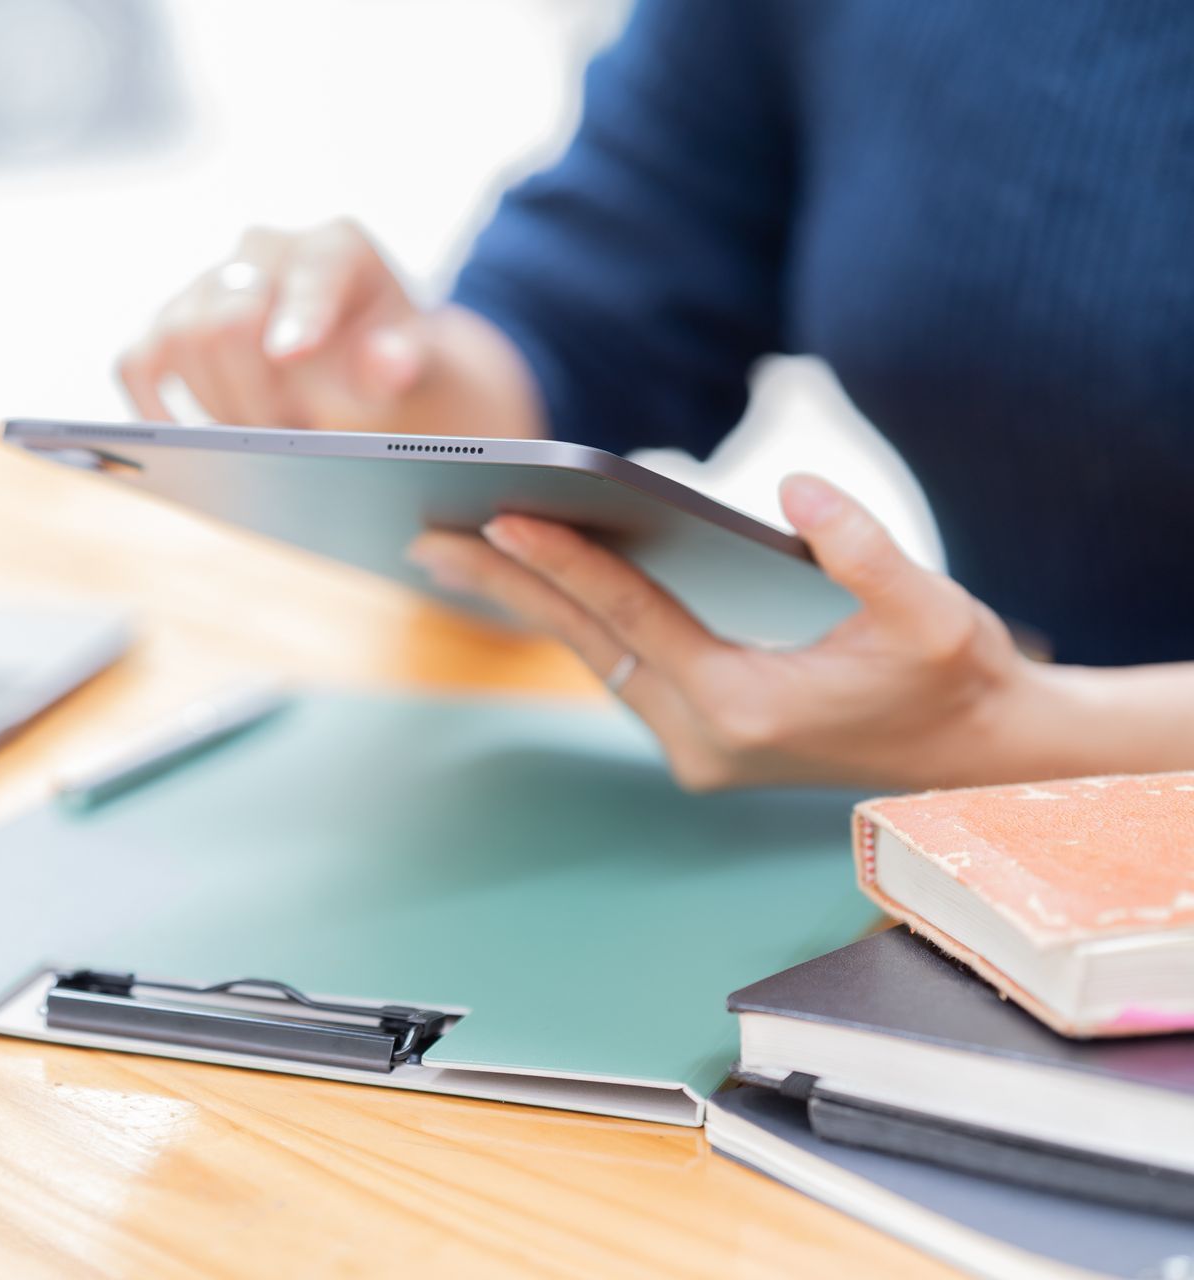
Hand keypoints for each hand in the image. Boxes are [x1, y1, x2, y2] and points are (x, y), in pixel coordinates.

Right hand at [117, 220, 542, 437]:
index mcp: (335, 247)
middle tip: (287, 437)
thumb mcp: (413, 362)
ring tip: (260, 438)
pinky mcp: (166, 325)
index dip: (300, 313)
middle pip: (231, 318)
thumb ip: (402, 360)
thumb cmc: (384, 357)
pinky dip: (153, 406)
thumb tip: (388, 365)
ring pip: (179, 341)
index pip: (313, 273)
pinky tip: (186, 444)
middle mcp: (262, 251)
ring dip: (216, 406)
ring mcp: (207, 284)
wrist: (354, 362)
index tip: (291, 352)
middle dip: (256, 393)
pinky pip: (137, 363)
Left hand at [405, 474, 1054, 790]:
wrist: (973, 758)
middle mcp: (703, 739)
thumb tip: (794, 487)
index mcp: (745, 707)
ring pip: (594, 660)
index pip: (633, 618)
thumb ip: (865, 547)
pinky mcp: (698, 743)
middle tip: (426, 536)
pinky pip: (618, 670)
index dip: (565, 561)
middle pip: (586, 643)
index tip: (500, 515)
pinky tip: (534, 585)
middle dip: (505, 587)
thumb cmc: (955, 678)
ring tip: (455, 551)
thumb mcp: (934, 612)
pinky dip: (575, 624)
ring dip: (530, 605)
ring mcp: (693, 750)